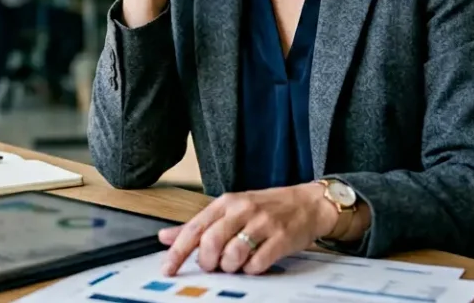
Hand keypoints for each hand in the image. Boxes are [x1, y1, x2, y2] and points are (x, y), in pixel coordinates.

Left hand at [156, 184, 335, 275]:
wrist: (307, 203)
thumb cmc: (266, 208)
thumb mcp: (230, 210)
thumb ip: (198, 225)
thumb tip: (165, 237)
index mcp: (225, 203)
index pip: (193, 228)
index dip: (177, 252)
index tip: (168, 269)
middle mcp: (242, 210)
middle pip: (211, 242)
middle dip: (208, 262)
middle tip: (214, 265)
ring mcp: (263, 223)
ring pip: (233, 254)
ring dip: (230, 267)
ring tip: (236, 263)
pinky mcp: (281, 238)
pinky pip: (257, 263)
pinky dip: (251, 270)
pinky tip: (254, 263)